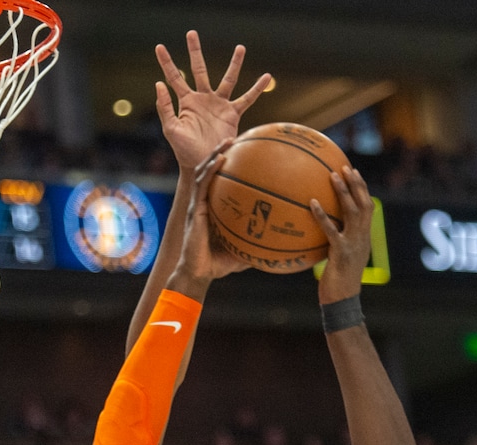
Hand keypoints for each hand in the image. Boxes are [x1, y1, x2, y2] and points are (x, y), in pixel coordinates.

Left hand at [155, 30, 271, 170]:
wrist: (202, 165)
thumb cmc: (184, 151)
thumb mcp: (171, 129)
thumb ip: (165, 107)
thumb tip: (158, 84)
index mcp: (186, 102)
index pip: (174, 77)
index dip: (167, 62)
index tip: (159, 47)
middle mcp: (203, 99)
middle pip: (199, 69)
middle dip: (195, 51)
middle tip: (191, 33)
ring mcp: (218, 105)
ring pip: (227, 79)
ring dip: (234, 64)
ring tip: (240, 48)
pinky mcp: (232, 114)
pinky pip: (246, 99)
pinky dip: (257, 89)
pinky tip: (266, 77)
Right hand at [167, 145, 250, 294]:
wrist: (198, 274)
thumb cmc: (218, 265)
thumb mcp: (243, 250)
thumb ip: (258, 243)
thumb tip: (281, 243)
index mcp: (212, 210)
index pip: (220, 184)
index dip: (228, 167)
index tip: (243, 154)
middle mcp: (203, 204)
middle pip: (211, 172)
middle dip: (221, 153)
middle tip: (236, 139)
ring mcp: (197, 206)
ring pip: (204, 173)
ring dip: (215, 155)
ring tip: (227, 142)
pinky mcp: (195, 210)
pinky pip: (202, 185)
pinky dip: (211, 170)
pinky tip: (221, 159)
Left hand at [310, 167, 373, 303]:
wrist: (342, 301)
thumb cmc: (337, 284)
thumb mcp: (339, 260)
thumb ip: (335, 244)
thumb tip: (319, 234)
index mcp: (363, 238)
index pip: (367, 208)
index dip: (362, 189)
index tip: (354, 172)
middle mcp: (362, 238)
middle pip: (363, 204)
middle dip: (356, 184)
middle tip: (345, 167)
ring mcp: (353, 244)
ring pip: (352, 212)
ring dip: (343, 192)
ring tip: (332, 175)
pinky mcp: (341, 252)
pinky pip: (331, 229)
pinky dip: (322, 215)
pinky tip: (312, 203)